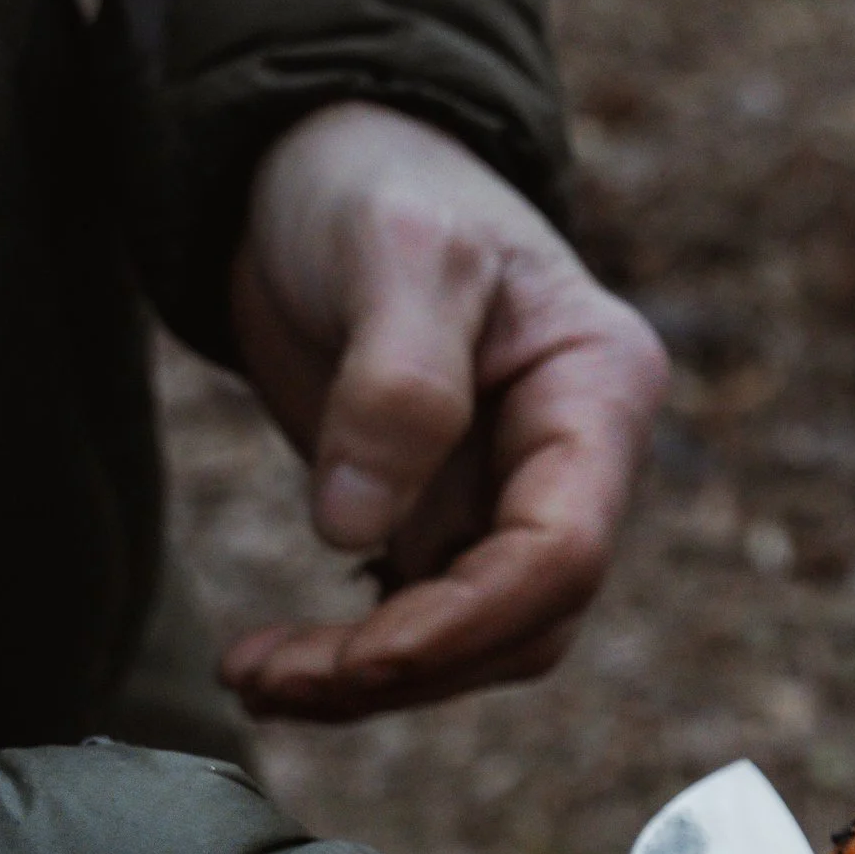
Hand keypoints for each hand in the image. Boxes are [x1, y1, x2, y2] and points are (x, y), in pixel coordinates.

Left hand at [223, 102, 668, 719]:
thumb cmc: (379, 184)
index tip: (366, 655)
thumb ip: (395, 384)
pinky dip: (353, 663)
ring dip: (372, 680)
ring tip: (257, 677)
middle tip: (280, 679)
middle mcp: (575, 467)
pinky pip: (421, 625)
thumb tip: (356, 534)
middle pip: (526, 621)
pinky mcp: (447, 527)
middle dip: (409, 666)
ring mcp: (513, 505)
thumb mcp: (394, 250)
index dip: (470, 619)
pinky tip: (278, 667)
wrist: (328, 173)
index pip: (564, 551)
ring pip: (476, 644)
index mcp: (597, 394)